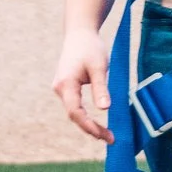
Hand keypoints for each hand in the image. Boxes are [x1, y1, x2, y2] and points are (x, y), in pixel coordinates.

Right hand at [52, 26, 114, 142]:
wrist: (79, 33)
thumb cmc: (90, 47)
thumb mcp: (99, 66)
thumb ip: (101, 88)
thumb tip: (105, 109)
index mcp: (66, 84)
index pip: (75, 112)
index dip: (89, 126)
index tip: (104, 135)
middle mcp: (60, 88)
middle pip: (74, 115)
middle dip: (91, 128)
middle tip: (110, 139)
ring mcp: (62, 88)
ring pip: (74, 112)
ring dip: (88, 124)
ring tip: (106, 135)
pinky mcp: (67, 88)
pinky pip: (75, 106)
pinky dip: (86, 116)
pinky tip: (97, 123)